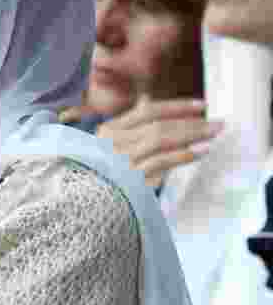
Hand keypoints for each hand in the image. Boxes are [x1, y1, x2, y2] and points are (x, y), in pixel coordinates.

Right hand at [67, 95, 222, 186]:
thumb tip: (147, 99)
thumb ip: (129, 125)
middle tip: (218, 123)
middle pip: (157, 124)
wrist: (86, 205)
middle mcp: (113, 141)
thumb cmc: (101, 173)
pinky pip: (160, 161)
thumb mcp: (109, 145)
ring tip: (213, 135)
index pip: (147, 111)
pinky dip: (181, 155)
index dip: (176, 106)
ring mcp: (120, 159)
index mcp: (109, 130)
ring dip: (190, 134)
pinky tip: (199, 152)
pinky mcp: (129, 177)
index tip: (202, 105)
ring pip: (160, 138)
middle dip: (191, 122)